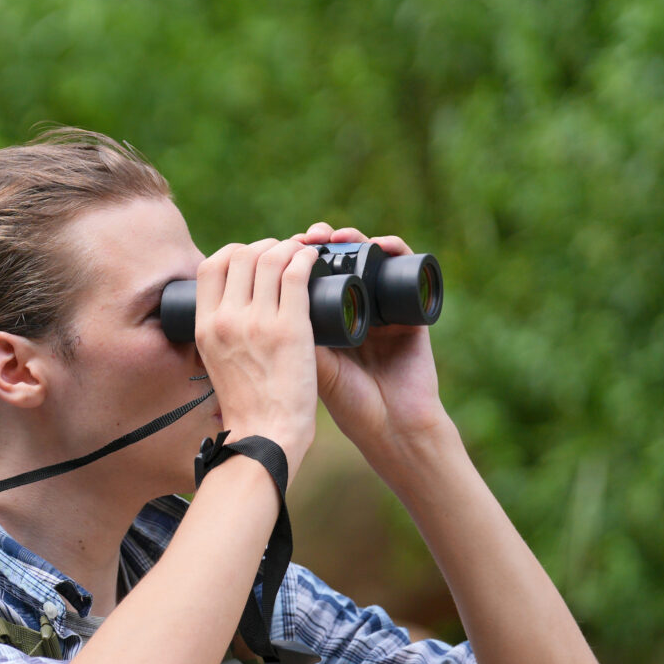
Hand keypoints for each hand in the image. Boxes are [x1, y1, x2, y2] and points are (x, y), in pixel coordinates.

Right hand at [193, 238, 319, 475]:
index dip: (234, 253)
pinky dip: (306, 259)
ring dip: (288, 248)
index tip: (252, 260)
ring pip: (270, 259)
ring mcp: (257, 322)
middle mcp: (227, 319)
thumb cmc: (247, 406)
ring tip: (302, 255)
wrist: (265, 435)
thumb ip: (222, 335)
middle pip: (241, 255)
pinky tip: (314, 261)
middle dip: (264, 247)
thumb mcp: (217, 363)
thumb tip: (231, 313)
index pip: (211, 266)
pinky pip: (296, 275)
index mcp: (204, 327)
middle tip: (283, 256)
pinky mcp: (290, 328)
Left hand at [293, 223, 448, 454]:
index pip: (306, 275)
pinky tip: (380, 244)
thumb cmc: (346, 404)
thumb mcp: (309, 364)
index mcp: (324, 319)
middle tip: (307, 236)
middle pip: (336, 261)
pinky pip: (406, 270)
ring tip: (335, 236)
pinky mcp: (411, 310)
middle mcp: (353, 309)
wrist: (390, 427)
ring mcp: (383, 308)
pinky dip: (395, 250)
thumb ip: (286, 336)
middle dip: (319, 242)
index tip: (277, 247)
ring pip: (368, 259)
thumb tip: (252, 301)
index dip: (292, 257)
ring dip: (353, 239)